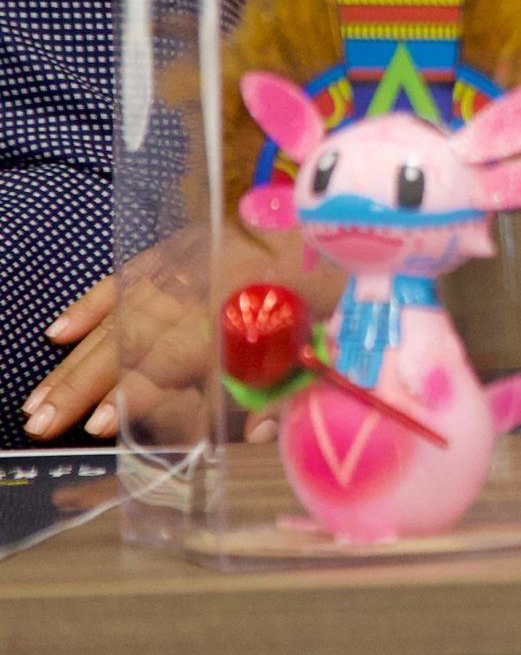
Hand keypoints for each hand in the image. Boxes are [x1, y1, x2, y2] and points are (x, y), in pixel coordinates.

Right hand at [26, 223, 317, 443]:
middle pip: (139, 335)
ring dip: (78, 357)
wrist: (348, 220)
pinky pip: (134, 272)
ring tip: (38, 400)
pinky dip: (94, 301)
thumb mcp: (331, 339)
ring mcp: (196, 258)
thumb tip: (259, 434)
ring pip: (124, 311)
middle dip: (87, 383)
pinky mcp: (188, 243)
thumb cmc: (343, 288)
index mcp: (253, 302)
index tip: (102, 425)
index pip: (184, 352)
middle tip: (42, 423)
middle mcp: (214, 276)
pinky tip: (58, 332)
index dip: (143, 391)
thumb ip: (291, 388)